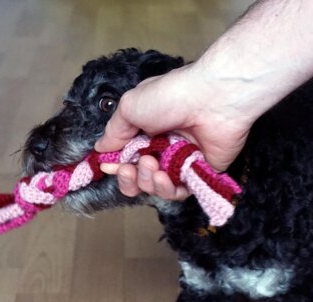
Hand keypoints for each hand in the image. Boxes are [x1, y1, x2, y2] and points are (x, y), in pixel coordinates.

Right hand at [95, 63, 252, 198]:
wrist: (212, 100)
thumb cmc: (170, 98)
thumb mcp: (131, 107)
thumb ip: (115, 132)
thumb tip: (100, 150)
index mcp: (146, 132)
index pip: (126, 159)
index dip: (117, 168)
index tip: (109, 167)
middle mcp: (162, 149)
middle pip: (138, 178)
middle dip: (129, 179)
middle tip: (130, 169)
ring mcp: (180, 163)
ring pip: (156, 187)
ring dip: (147, 181)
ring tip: (151, 165)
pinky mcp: (198, 174)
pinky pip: (178, 193)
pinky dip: (167, 189)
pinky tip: (163, 177)